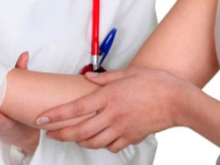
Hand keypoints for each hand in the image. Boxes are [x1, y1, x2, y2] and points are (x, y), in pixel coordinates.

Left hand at [38, 66, 190, 152]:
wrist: (178, 101)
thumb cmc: (156, 83)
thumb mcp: (128, 73)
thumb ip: (105, 77)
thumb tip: (87, 76)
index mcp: (109, 97)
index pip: (75, 108)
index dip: (56, 115)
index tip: (42, 119)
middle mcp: (112, 115)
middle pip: (79, 131)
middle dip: (60, 134)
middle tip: (49, 133)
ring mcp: (122, 129)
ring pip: (93, 142)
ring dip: (78, 141)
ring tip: (69, 137)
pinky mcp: (131, 137)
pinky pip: (111, 146)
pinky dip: (101, 145)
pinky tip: (98, 140)